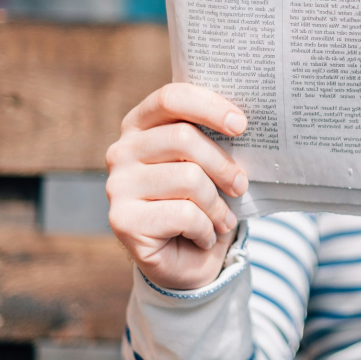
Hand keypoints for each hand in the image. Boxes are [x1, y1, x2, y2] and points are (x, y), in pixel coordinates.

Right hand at [107, 83, 250, 290]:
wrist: (185, 261)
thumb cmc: (201, 202)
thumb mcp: (210, 165)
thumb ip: (216, 139)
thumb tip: (243, 123)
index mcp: (141, 125)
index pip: (171, 98)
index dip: (209, 107)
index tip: (241, 125)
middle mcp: (121, 151)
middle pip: (183, 138)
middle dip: (222, 164)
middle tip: (241, 185)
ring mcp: (117, 185)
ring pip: (188, 178)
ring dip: (217, 205)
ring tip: (223, 218)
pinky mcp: (122, 220)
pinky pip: (183, 214)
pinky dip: (205, 229)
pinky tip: (204, 236)